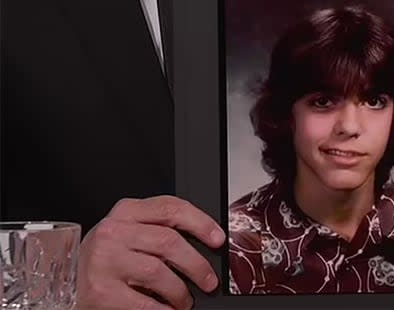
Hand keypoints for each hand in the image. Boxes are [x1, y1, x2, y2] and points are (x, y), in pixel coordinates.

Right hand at [77, 195, 225, 309]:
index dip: (201, 223)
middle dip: (197, 265)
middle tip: (208, 280)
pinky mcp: (101, 290)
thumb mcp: (128, 232)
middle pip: (170, 242)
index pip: (171, 208)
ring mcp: (105, 260)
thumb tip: (204, 243)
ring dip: (180, 291)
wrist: (63, 283)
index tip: (218, 239)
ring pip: (159, 272)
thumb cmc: (105, 258)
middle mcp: (114, 232)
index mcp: (126, 212)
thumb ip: (158, 229)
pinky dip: (163, 309)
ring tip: (184, 301)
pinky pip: (144, 302)